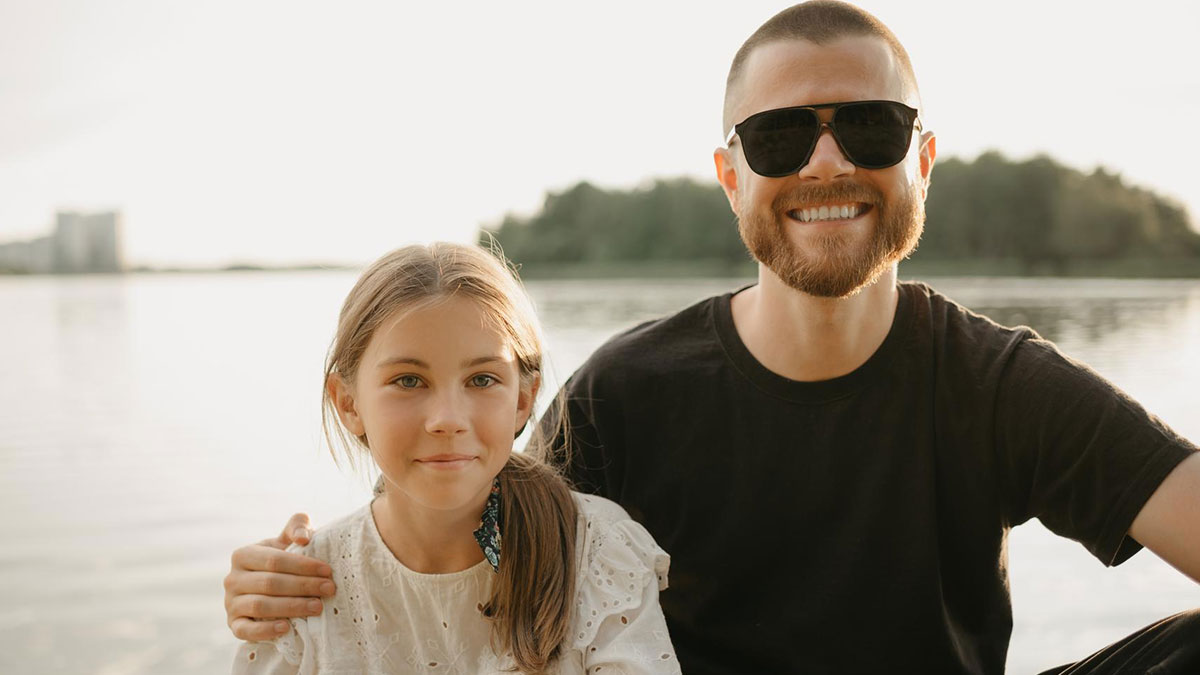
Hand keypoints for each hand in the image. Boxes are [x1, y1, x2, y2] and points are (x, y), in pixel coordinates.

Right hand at [224, 513, 337, 640]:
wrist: (270, 588)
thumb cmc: (284, 560)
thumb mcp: (288, 539)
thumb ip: (298, 526)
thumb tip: (303, 538)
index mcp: (243, 554)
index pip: (274, 560)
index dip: (303, 566)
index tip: (327, 571)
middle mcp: (232, 579)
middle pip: (270, 583)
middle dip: (303, 586)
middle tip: (329, 589)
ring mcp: (231, 603)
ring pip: (260, 606)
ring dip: (291, 607)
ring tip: (317, 607)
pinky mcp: (234, 625)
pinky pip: (245, 630)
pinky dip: (265, 631)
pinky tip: (286, 628)